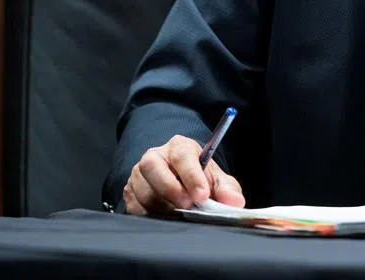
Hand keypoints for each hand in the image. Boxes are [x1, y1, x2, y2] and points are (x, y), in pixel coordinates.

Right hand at [122, 134, 244, 215]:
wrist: (180, 182)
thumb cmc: (199, 178)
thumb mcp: (216, 180)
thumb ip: (227, 189)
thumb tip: (235, 202)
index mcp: (179, 147)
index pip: (182, 156)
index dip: (192, 176)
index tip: (203, 195)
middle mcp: (155, 156)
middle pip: (153, 168)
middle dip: (172, 190)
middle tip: (188, 205)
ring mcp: (139, 174)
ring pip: (144, 191)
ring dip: (164, 206)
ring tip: (180, 213)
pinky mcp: (130, 192)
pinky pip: (136, 207)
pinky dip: (152, 215)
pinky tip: (166, 217)